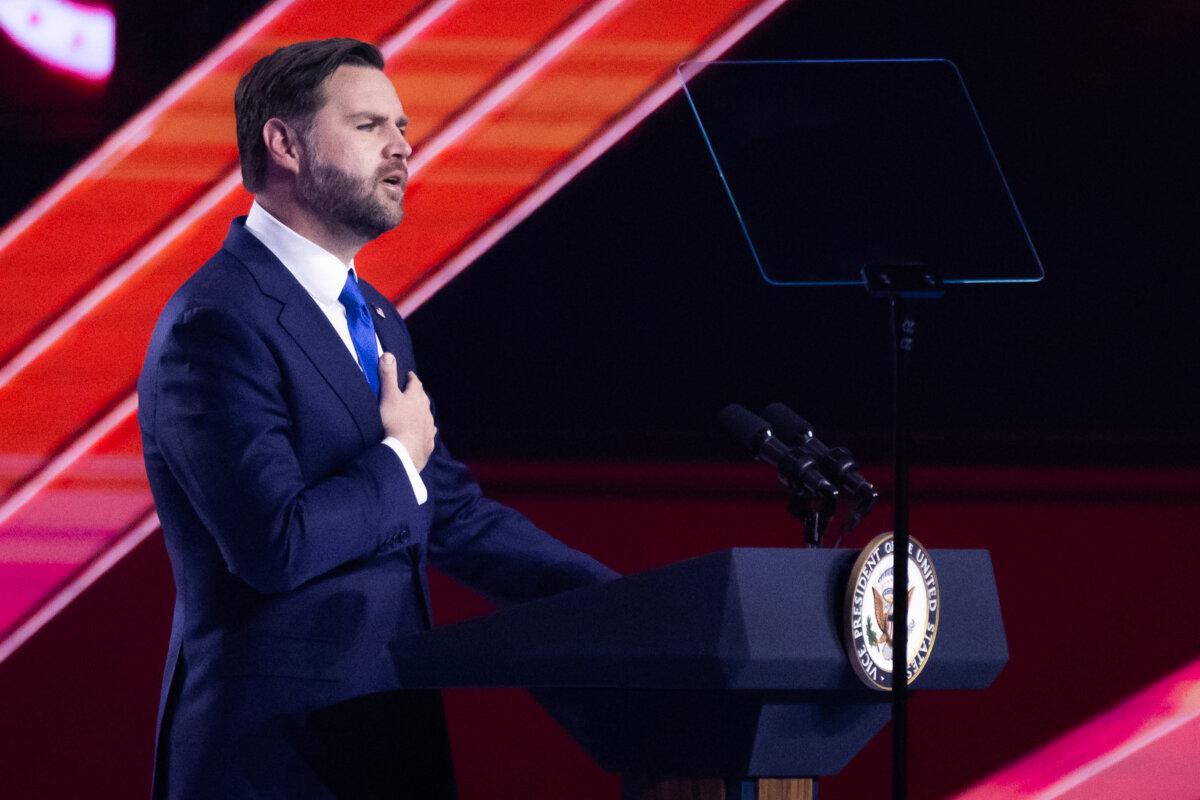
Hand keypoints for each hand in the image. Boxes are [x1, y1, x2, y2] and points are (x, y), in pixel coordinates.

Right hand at [378, 353, 435, 470]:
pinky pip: (428, 433)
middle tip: (413, 392)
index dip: (411, 378)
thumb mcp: (389, 395)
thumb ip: (388, 376)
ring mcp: (428, 426)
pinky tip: (425, 432)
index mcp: (416, 397)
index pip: (415, 383)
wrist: (406, 450)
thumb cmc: (395, 421)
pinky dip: (425, 430)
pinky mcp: (428, 442)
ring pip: (427, 415)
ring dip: (422, 412)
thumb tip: (388, 354)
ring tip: (417, 411)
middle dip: (418, 394)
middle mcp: (426, 410)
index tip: (409, 375)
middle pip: (423, 399)